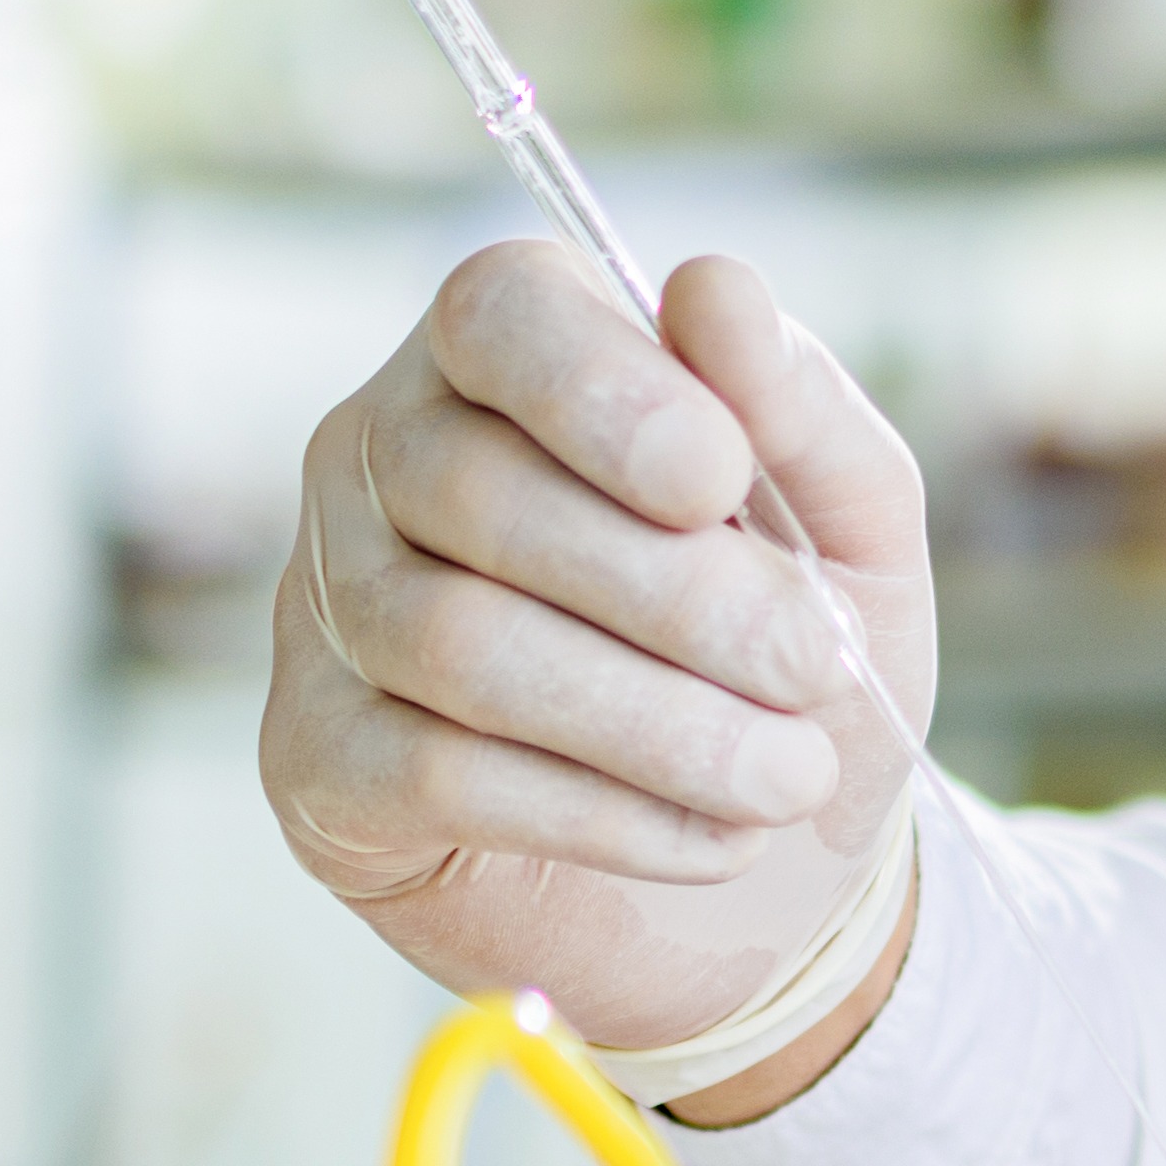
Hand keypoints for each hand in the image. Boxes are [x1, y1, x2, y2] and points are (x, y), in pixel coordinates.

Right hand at [260, 243, 937, 1066]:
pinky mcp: (315, 759)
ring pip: (457, 641)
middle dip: (676, 593)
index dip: (605, 391)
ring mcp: (325, 605)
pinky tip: (714, 840)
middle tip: (815, 669)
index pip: (498, 312)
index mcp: (507, 358)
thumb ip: (801, 414)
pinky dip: (604, 812)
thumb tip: (717, 286)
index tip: (724, 480)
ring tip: (789, 777)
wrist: (754, 880)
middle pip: (478, 490)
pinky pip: (437, 772)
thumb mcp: (850, 535)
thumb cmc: (787, 662)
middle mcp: (379, 455)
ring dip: (656, 721)